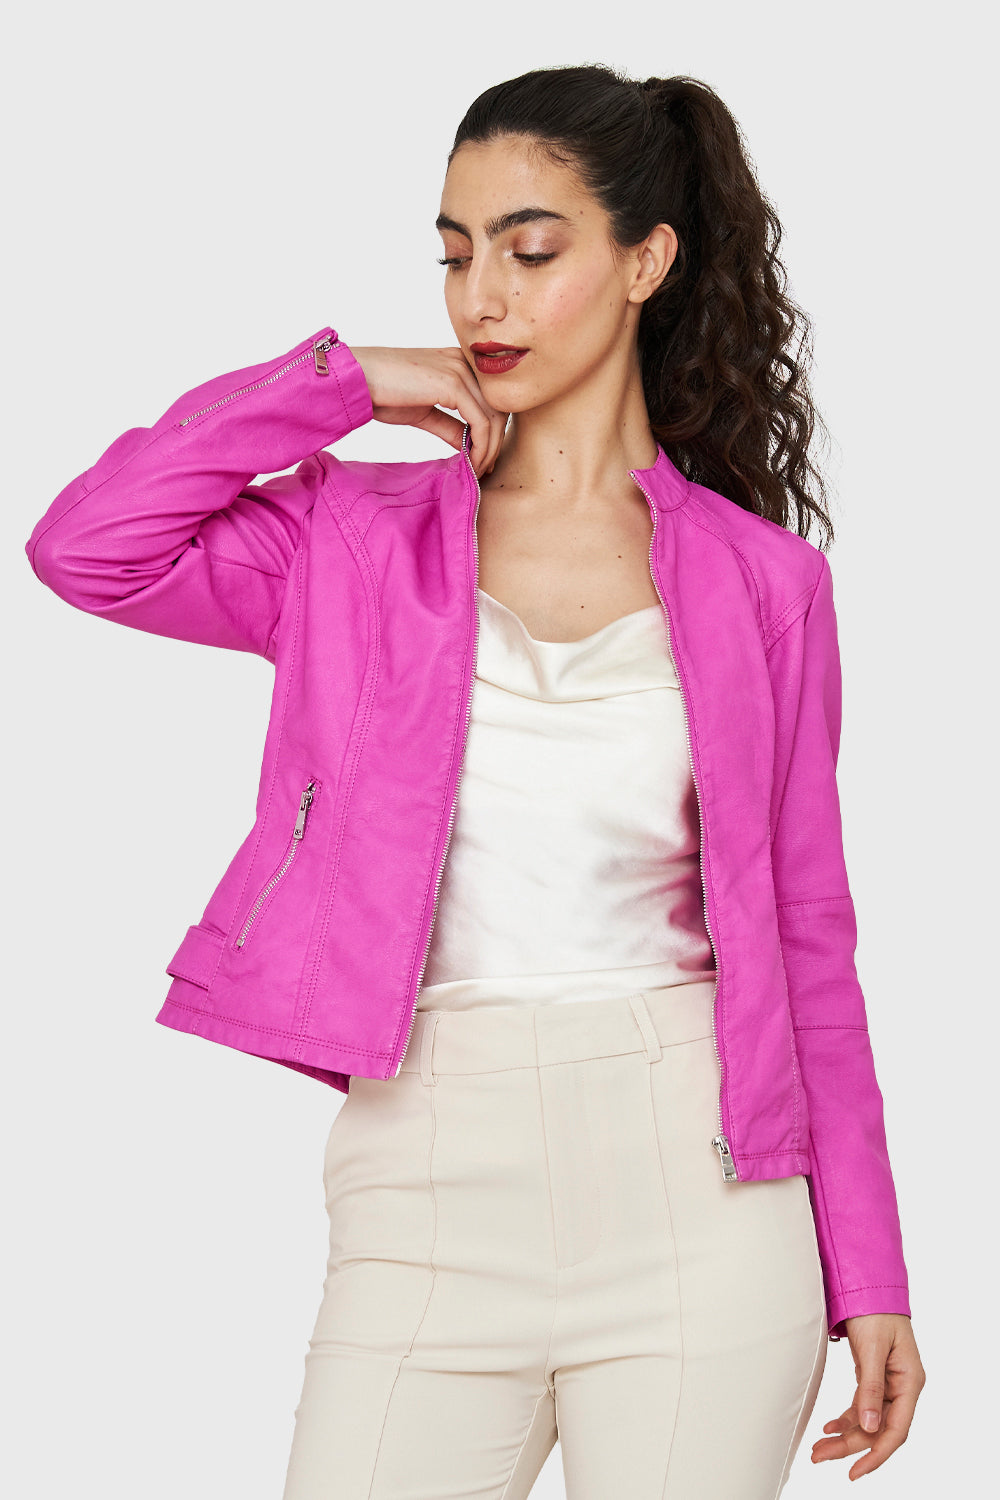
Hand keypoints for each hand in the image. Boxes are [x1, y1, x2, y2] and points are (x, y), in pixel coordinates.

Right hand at [350, 346, 507, 478]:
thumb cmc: (381, 392)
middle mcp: (463, 361)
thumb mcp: (423, 411)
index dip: (492, 432)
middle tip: (484, 470)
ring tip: (477, 471)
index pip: (489, 400)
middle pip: (497, 408)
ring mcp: (460, 370)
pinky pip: (480, 422)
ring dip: (489, 450)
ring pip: (493, 417)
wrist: (357, 379)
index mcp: (458, 362)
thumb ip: (449, 424)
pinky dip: (480, 448)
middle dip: (495, 444)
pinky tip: (470, 463)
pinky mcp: (453, 384)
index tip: (484, 459)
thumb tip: (469, 444)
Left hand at [811, 1313, 924, 1479]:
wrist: (868, 1283)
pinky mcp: (873, 1376)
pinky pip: (862, 1405)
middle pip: (878, 1429)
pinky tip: (829, 1427)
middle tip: (820, 1456)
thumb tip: (870, 1426)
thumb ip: (870, 1387)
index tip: (855, 1471)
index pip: (897, 1430)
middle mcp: (902, 1386)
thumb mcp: (872, 1347)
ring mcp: (888, 1382)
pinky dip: (846, 1417)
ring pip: (868, 1420)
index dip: (877, 1454)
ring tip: (818, 1448)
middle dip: (851, 1446)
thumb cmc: (874, 1309)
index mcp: (910, 1381)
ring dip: (845, 1435)